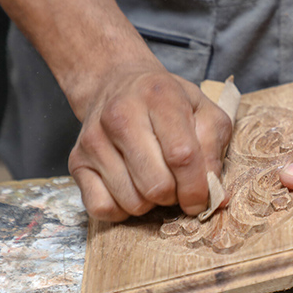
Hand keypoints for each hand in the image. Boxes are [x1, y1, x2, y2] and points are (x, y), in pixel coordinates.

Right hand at [68, 66, 231, 221]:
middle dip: (175, 196)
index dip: (197, 187)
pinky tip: (131, 189)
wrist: (116, 83)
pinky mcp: (76, 161)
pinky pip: (102, 208)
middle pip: (157, 185)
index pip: (182, 156)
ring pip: (132, 201)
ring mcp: (94, 140)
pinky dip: (122, 210)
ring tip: (153, 180)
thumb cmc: (166, 102)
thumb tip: (216, 195)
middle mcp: (120, 116)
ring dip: (150, 203)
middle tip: (176, 184)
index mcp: (159, 98)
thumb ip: (214, 146)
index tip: (200, 199)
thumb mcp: (203, 110)